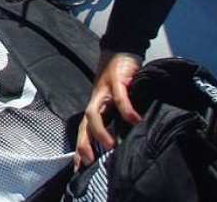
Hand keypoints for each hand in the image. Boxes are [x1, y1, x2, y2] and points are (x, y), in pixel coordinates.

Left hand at [75, 50, 142, 167]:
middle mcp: (97, 100)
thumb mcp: (117, 100)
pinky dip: (126, 109)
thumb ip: (118, 117)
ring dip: (100, 130)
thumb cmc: (120, 78)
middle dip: (84, 143)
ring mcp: (105, 90)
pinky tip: (135, 121)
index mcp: (96, 107)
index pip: (84, 129)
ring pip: (95, 112)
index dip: (81, 146)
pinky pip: (120, 96)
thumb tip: (126, 140)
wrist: (121, 49)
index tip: (80, 167)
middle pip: (84, 124)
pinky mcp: (118, 80)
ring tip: (111, 145)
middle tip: (89, 161)